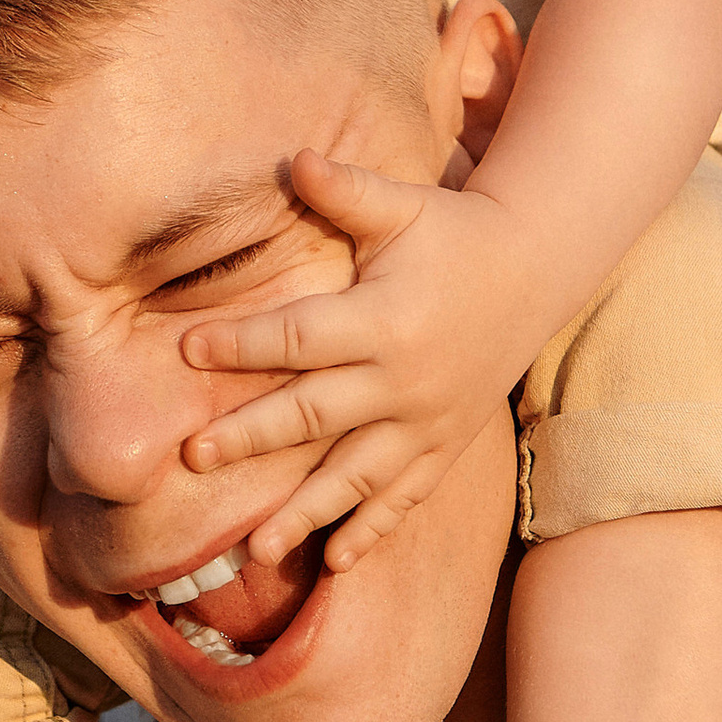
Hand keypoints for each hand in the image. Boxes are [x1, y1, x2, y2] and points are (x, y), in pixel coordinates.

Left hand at [178, 147, 552, 569]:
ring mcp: (426, 422)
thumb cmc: (454, 231)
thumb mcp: (404, 206)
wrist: (536, 270)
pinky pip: (405, 497)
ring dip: (305, 513)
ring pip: (356, 476)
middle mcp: (403, 381)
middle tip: (192, 459)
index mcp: (384, 320)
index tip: (184, 350)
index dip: (240, 343)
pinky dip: (373, 531)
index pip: (299, 338)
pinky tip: (336, 564)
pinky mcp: (444, 445)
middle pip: (314, 416)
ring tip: (257, 551)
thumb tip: (292, 157)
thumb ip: (345, 190)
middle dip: (250, 438)